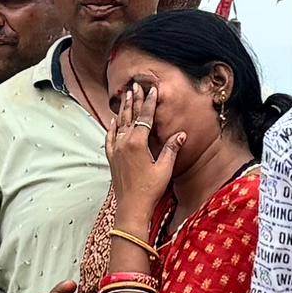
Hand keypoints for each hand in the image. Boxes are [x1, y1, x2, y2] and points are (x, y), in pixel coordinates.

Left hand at [104, 77, 179, 212]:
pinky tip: (113, 121)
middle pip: (130, 116)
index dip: (149, 102)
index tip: (152, 89)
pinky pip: (110, 137)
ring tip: (125, 95)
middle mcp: (124, 143)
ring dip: (123, 109)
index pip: (145, 117)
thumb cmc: (149, 190)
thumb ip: (171, 149)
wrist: (131, 207)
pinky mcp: (111, 158)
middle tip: (135, 85)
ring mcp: (115, 150)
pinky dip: (112, 127)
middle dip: (134, 100)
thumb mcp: (164, 169)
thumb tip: (181, 134)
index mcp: (137, 143)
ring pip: (119, 124)